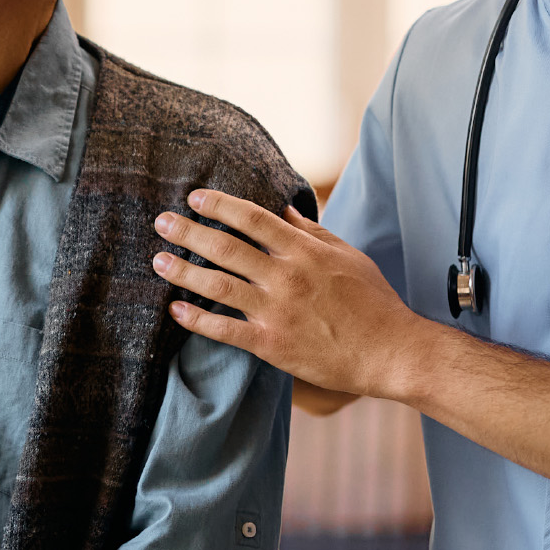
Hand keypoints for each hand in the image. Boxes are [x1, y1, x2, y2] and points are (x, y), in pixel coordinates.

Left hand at [152, 190, 425, 399]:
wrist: (390, 352)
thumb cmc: (373, 302)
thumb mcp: (348, 256)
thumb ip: (313, 232)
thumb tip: (284, 209)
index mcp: (305, 251)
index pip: (253, 218)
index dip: (220, 205)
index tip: (194, 197)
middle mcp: (287, 276)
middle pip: (227, 247)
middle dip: (189, 232)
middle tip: (162, 222)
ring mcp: (277, 311)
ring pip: (219, 286)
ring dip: (183, 272)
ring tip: (158, 260)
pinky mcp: (272, 344)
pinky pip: (225, 330)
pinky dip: (197, 320)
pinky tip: (175, 309)